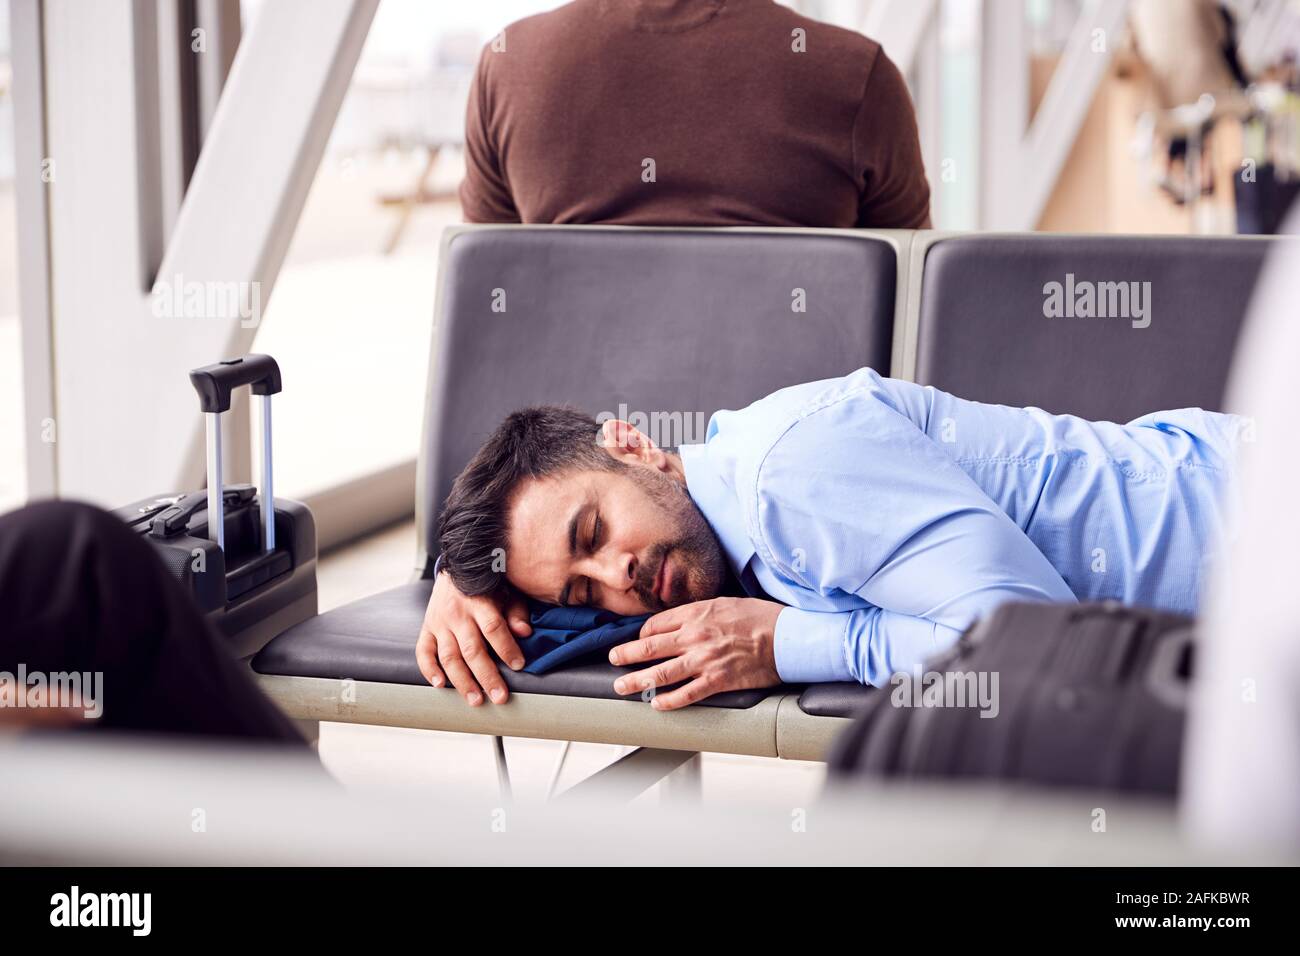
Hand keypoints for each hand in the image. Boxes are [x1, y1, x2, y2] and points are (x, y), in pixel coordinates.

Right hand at [416, 571, 531, 705]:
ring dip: (462, 681)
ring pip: (449, 657)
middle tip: (500, 697)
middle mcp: (457, 614)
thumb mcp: (506, 592)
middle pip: (472, 649)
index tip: (519, 666)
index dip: (506, 648)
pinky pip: (423, 652)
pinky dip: (429, 670)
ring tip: (476, 700)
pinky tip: (440, 685)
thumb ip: (516, 612)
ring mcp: (439, 622)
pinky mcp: (427, 629)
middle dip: (487, 676)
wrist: (454, 569)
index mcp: (480, 602)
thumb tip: (524, 633)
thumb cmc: (486, 585)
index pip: (493, 628)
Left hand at [608, 597, 781, 710]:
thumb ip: (699, 612)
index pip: (655, 625)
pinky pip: (687, 693)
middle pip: (649, 647)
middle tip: (612, 660)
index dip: (641, 634)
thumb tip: (680, 621)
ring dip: (636, 681)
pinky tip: (657, 704)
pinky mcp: (717, 680)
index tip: (637, 641)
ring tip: (621, 687)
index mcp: (695, 614)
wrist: (787, 636)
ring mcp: (704, 660)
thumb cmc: (760, 617)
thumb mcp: (724, 603)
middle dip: (625, 655)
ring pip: (660, 673)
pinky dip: (669, 700)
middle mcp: (694, 636)